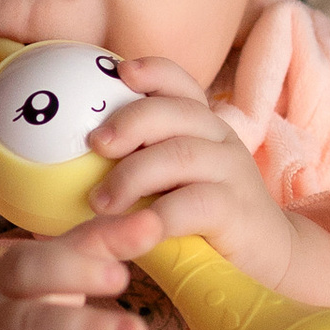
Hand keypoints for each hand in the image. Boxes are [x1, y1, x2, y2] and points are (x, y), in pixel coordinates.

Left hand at [86, 58, 295, 286]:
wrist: (267, 258)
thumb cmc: (203, 219)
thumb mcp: (171, 183)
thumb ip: (136, 165)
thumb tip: (62, 169)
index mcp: (201, 125)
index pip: (180, 83)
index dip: (152, 72)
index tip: (120, 71)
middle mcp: (219, 138)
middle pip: (175, 112)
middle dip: (130, 121)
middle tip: (95, 145)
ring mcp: (231, 172)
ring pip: (181, 155)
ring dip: (133, 175)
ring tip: (101, 201)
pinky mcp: (236, 210)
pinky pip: (195, 203)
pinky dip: (158, 215)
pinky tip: (135, 229)